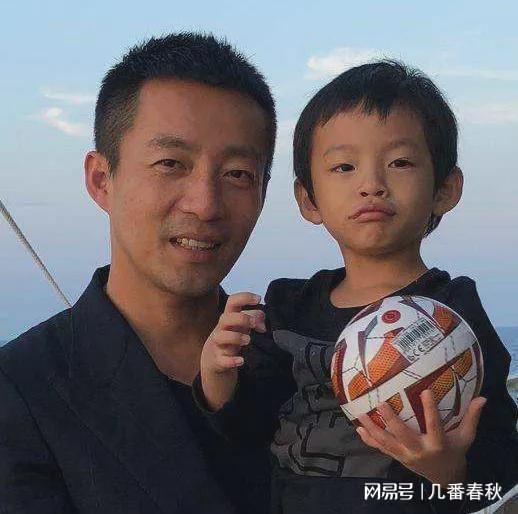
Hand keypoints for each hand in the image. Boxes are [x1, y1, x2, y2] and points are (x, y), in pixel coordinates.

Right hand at [200, 292, 265, 410]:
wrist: (214, 359)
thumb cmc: (231, 336)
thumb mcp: (242, 325)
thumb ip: (255, 318)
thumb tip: (263, 324)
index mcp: (229, 317)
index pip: (232, 301)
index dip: (245, 297)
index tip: (258, 299)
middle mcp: (222, 329)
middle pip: (225, 318)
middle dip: (241, 318)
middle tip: (254, 324)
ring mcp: (219, 344)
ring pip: (221, 337)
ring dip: (236, 337)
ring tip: (248, 340)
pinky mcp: (219, 360)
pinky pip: (223, 360)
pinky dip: (232, 361)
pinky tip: (241, 360)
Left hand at [356, 390, 486, 487]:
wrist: (444, 477)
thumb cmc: (455, 451)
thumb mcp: (465, 437)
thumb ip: (471, 418)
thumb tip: (482, 398)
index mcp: (437, 444)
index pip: (434, 426)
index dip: (430, 410)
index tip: (425, 391)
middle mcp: (419, 450)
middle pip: (403, 436)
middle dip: (391, 420)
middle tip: (380, 403)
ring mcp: (405, 456)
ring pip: (386, 443)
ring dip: (373, 429)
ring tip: (361, 415)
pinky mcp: (397, 457)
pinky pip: (381, 449)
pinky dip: (369, 440)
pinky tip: (358, 428)